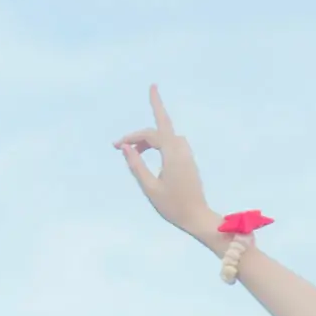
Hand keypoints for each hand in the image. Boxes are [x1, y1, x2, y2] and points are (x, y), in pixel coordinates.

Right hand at [113, 87, 217, 238]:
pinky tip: (149, 151)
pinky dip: (159, 142)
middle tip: (146, 98)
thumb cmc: (173, 206)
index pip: (150, 134)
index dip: (132, 137)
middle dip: (153, 112)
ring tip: (133, 147)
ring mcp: (187, 154)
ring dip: (151, 135)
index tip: (116, 144)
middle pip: (162, 126)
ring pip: (167, 135)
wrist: (198, 217)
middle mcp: (182, 149)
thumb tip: (125, 148)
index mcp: (172, 153)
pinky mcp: (188, 161)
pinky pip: (172, 143)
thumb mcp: (149, 187)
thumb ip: (136, 165)